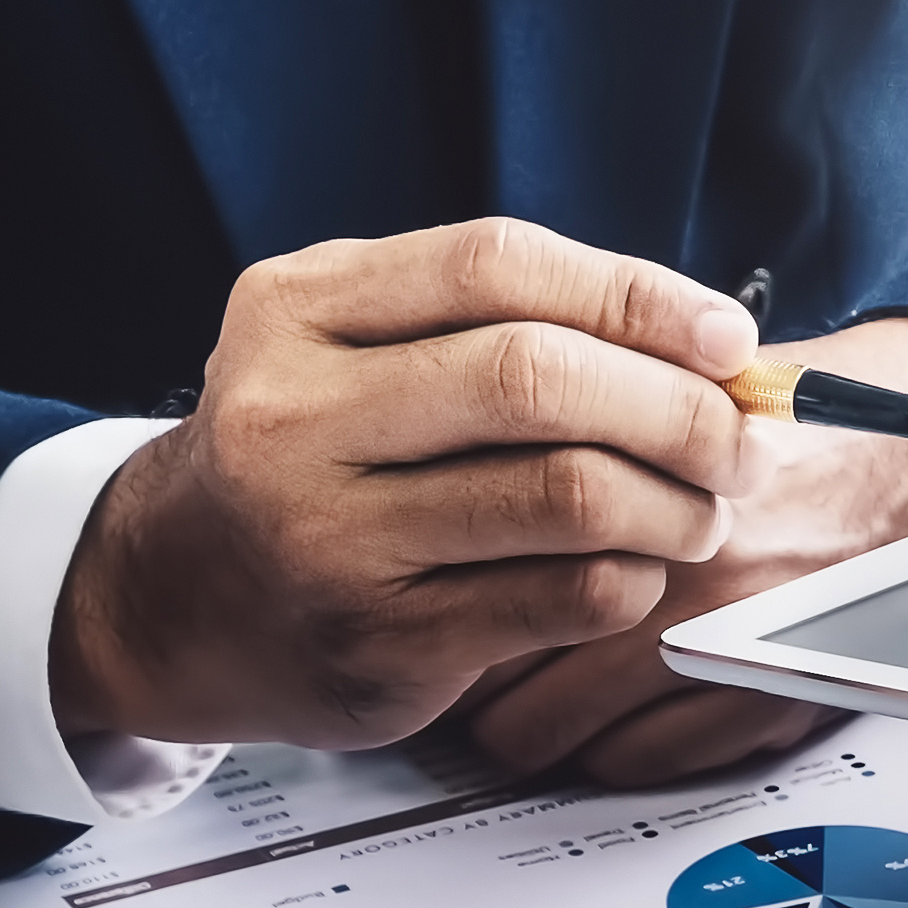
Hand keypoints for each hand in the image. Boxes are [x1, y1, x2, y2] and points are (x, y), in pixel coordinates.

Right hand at [52, 219, 764, 749]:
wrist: (168, 599)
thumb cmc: (308, 455)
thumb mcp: (351, 346)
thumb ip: (495, 322)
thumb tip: (708, 345)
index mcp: (297, 312)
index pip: (497, 266)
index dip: (637, 297)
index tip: (727, 340)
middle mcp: (297, 417)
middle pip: (539, 381)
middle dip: (677, 409)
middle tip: (739, 441)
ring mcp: (331, 537)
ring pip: (565, 497)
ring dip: (673, 504)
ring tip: (700, 510)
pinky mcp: (380, 642)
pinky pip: (559, 598)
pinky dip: (631, 579)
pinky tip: (634, 570)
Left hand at [454, 316, 907, 786]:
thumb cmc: (850, 413)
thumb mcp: (707, 383)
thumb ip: (596, 416)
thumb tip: (477, 445)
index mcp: (655, 479)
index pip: (486, 560)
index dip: (438, 578)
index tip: (424, 580)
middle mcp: (685, 573)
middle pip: (497, 664)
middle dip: (465, 664)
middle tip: (450, 654)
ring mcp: (729, 651)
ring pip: (552, 731)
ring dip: (526, 719)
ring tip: (518, 696)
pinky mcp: (772, 703)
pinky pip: (641, 763)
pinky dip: (613, 748)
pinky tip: (610, 716)